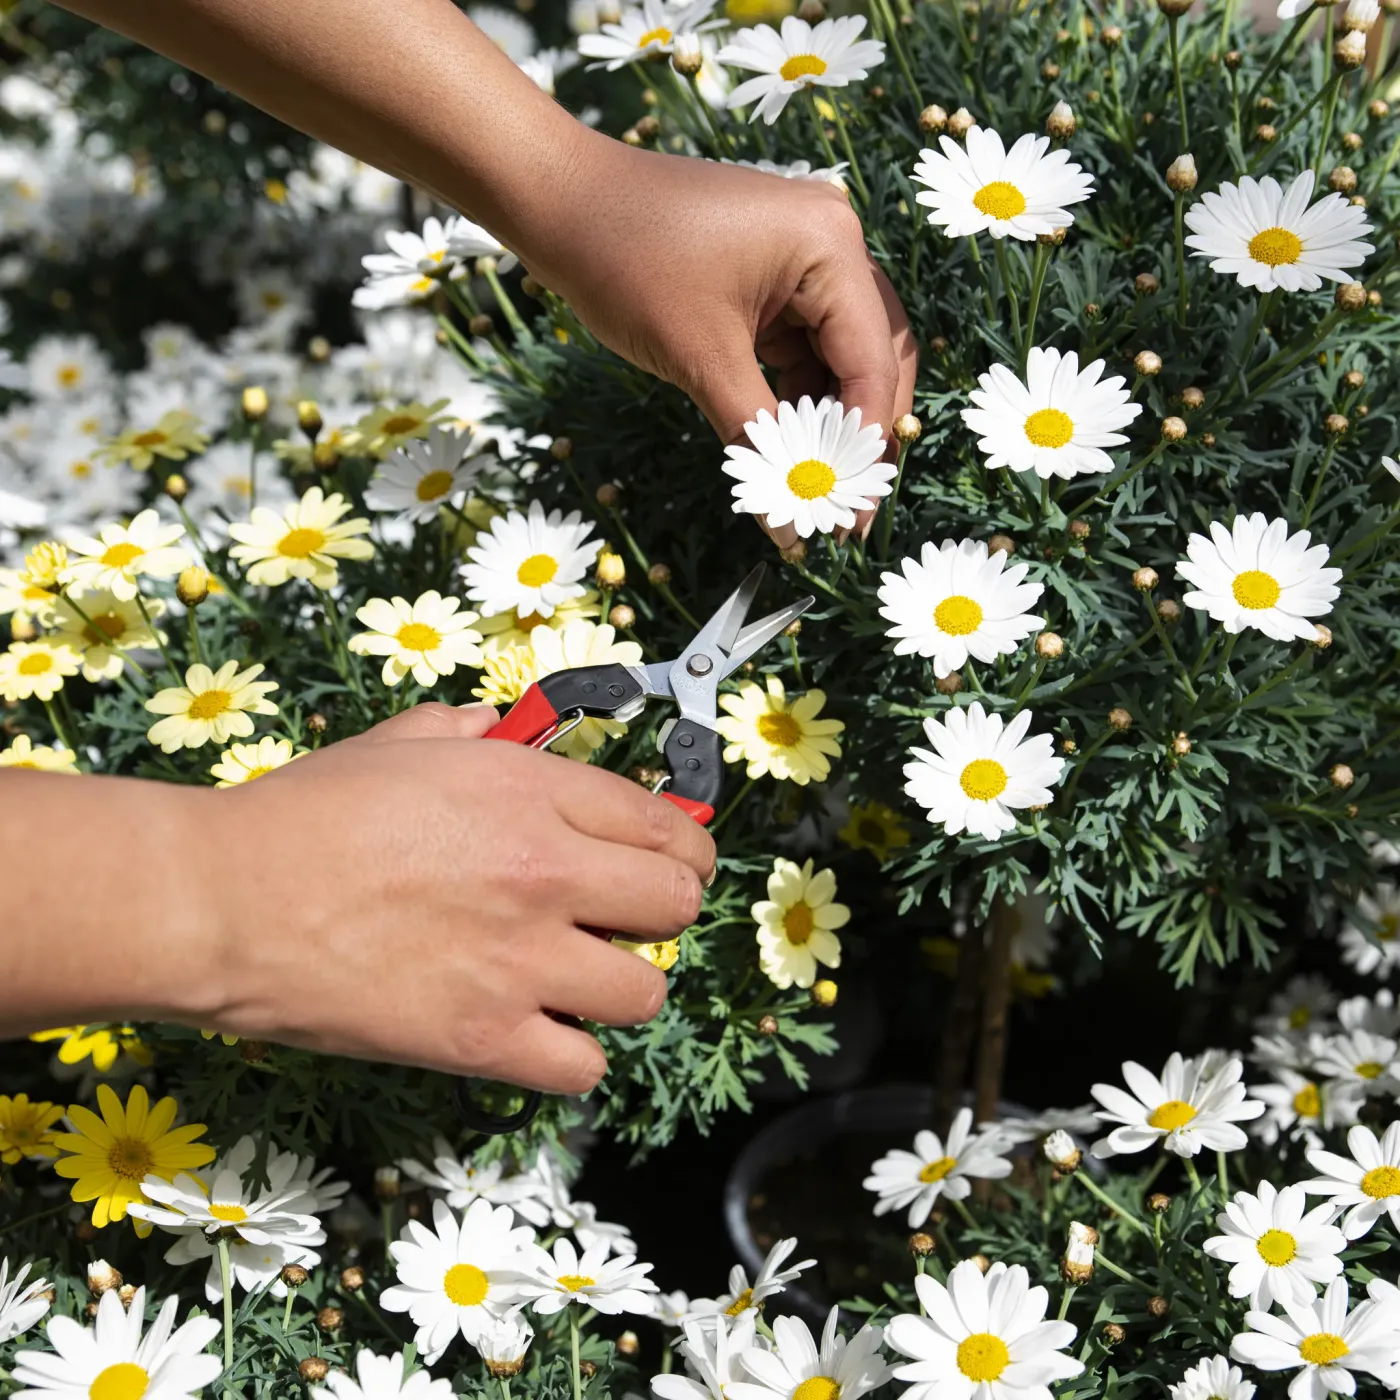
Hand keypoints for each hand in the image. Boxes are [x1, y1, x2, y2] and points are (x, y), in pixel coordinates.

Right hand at [187, 703, 714, 1093]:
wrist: (227, 899)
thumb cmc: (306, 813)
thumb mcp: (401, 742)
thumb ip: (474, 728)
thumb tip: (509, 728)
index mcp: (532, 793)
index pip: (666, 825)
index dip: (685, 848)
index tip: (679, 862)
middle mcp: (547, 873)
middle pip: (676, 905)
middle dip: (665, 911)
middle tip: (629, 918)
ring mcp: (521, 961)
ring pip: (645, 991)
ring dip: (624, 985)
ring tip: (582, 979)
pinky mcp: (483, 1039)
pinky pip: (583, 1065)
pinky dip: (571, 1054)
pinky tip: (540, 1032)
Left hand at [519, 132, 917, 546]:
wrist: (563, 203)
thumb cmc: (628, 264)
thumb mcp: (701, 360)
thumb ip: (755, 441)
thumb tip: (788, 526)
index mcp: (829, 246)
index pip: (870, 361)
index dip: (865, 443)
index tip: (852, 512)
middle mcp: (833, 241)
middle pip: (875, 354)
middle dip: (860, 431)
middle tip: (847, 505)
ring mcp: (805, 254)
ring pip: (842, 354)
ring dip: (829, 417)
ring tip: (813, 484)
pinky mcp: (775, 273)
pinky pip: (806, 343)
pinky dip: (799, 393)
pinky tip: (787, 444)